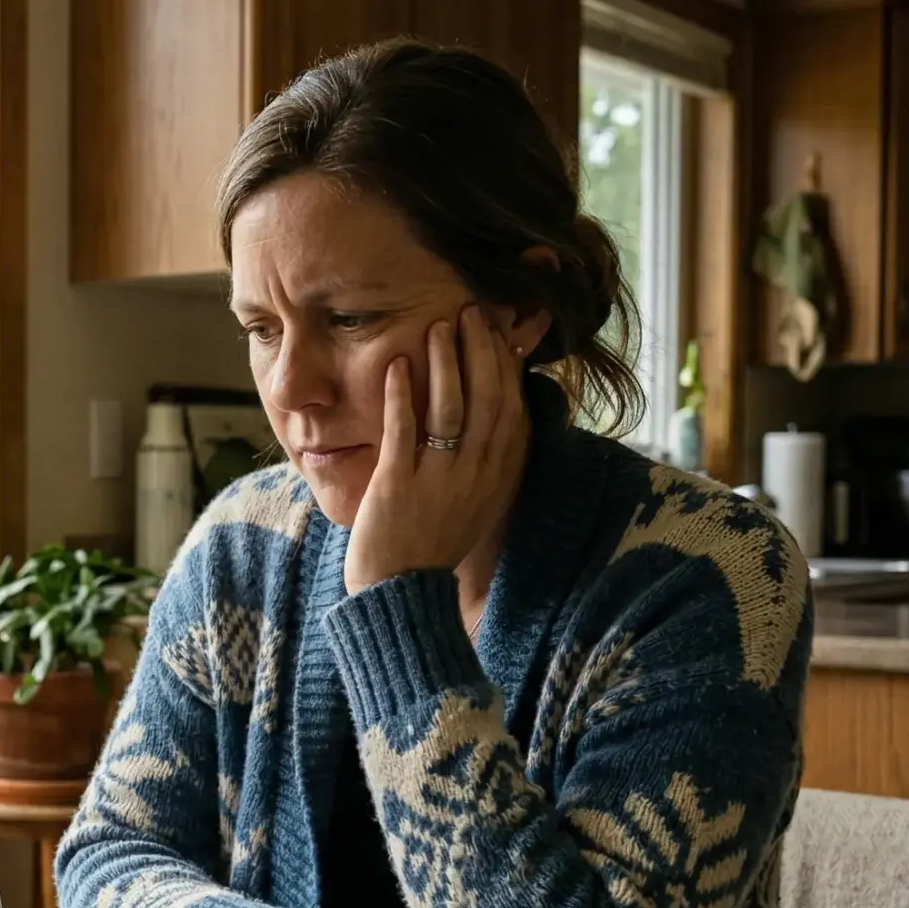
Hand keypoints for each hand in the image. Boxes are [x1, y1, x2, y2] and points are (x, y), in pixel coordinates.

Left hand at [343, 305, 530, 595]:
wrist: (401, 596)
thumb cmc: (432, 544)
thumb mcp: (475, 501)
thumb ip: (487, 460)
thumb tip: (498, 414)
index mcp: (496, 478)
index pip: (512, 410)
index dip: (507, 366)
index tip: (499, 330)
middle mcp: (475, 477)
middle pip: (488, 401)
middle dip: (481, 352)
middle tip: (470, 311)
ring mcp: (438, 483)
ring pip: (450, 411)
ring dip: (445, 364)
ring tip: (439, 326)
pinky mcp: (398, 489)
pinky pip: (403, 435)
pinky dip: (401, 398)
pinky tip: (396, 366)